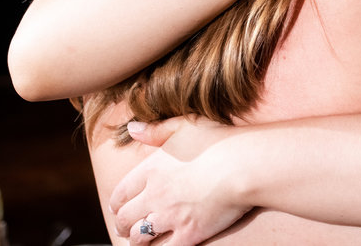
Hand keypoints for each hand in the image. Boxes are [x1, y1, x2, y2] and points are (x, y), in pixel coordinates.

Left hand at [110, 118, 250, 244]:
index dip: (116, 204)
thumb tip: (132, 128)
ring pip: (139, 237)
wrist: (244, 165)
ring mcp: (170, 217)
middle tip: (125, 228)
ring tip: (141, 241)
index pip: (120, 194)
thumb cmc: (219, 142)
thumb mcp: (186, 125)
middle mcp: (154, 195)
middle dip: (122, 225)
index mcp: (151, 170)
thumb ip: (157, 129)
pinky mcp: (188, 233)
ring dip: (137, 240)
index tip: (118, 208)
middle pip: (125, 218)